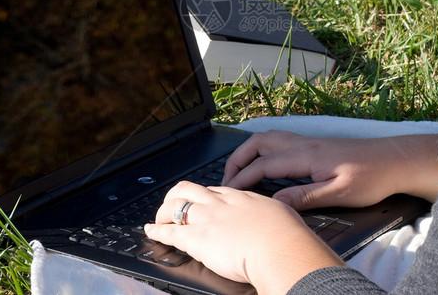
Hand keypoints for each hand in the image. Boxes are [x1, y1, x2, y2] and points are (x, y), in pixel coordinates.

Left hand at [144, 181, 342, 294]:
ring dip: (163, 212)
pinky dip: (156, 231)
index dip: (203, 196)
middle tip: (172, 204)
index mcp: (241, 197)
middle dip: (176, 196)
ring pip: (174, 206)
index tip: (200, 201)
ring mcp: (207, 218)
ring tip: (158, 219)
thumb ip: (270, 214)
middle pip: (189, 190)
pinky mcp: (197, 238)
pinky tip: (150, 231)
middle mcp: (220, 203)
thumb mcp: (282, 214)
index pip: (214, 190)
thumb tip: (274, 219)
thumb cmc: (287, 236)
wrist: (279, 248)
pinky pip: (169, 232)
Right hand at [222, 130, 437, 208]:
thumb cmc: (371, 178)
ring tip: (238, 171)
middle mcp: (303, 144)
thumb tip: (275, 201)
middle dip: (237, 159)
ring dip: (248, 152)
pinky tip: (263, 163)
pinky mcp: (314, 145)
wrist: (393, 161)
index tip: (227, 191)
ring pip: (268, 139)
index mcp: (305, 156)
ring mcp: (308, 141)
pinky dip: (262, 150)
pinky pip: (278, 141)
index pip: (263, 165)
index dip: (242, 178)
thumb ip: (304, 196)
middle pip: (259, 143)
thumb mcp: (338, 194)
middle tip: (226, 180)